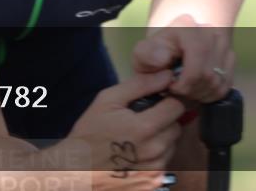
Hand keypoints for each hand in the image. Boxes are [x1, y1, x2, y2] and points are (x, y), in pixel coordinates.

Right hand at [58, 68, 184, 188]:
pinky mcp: (153, 180)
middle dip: (164, 119)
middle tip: (142, 120)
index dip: (167, 100)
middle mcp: (155, 150)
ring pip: (172, 144)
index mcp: (145, 128)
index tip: (155, 102)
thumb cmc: (90, 131)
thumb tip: (167, 74)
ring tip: (137, 137)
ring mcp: (156, 168)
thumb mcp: (108, 100)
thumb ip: (140, 85)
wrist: (77, 167)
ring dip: (161, 137)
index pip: (177, 107)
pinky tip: (137, 151)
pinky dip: (156, 154)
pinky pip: (165, 160)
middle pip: (177, 126)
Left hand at [131, 14, 234, 102]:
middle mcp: (211, 32)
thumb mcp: (142, 54)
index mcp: (188, 28)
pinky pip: (227, 85)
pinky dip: (211, 94)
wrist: (168, 46)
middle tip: (177, 93)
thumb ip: (146, 55)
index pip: (197, 64)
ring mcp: (224, 44)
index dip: (185, 83)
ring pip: (219, 82)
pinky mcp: (230, 58)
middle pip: (209, 75)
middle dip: (192, 91)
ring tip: (185, 91)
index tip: (171, 88)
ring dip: (201, 94)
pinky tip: (197, 91)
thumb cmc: (154, 53)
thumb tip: (164, 57)